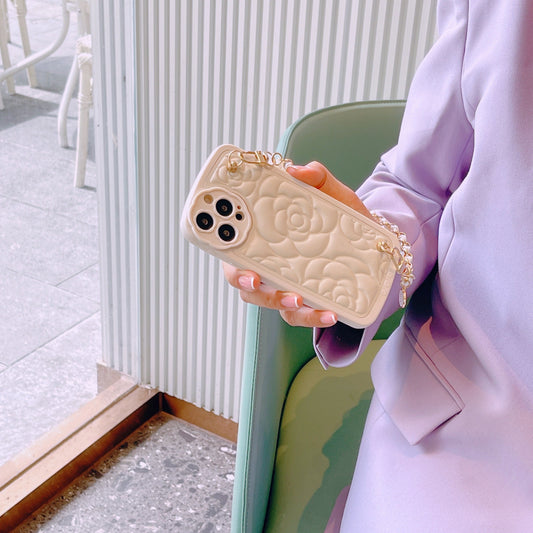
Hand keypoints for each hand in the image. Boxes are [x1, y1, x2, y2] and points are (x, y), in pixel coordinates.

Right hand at [222, 161, 370, 327]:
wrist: (371, 245)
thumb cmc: (342, 220)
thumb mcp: (333, 194)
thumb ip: (317, 177)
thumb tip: (297, 170)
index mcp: (265, 237)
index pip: (233, 243)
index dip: (222, 245)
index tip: (227, 241)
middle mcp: (268, 263)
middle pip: (242, 279)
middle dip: (246, 281)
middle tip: (257, 279)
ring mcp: (284, 285)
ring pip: (267, 301)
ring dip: (278, 302)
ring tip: (298, 299)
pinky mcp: (304, 302)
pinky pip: (298, 316)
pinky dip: (311, 317)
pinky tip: (328, 312)